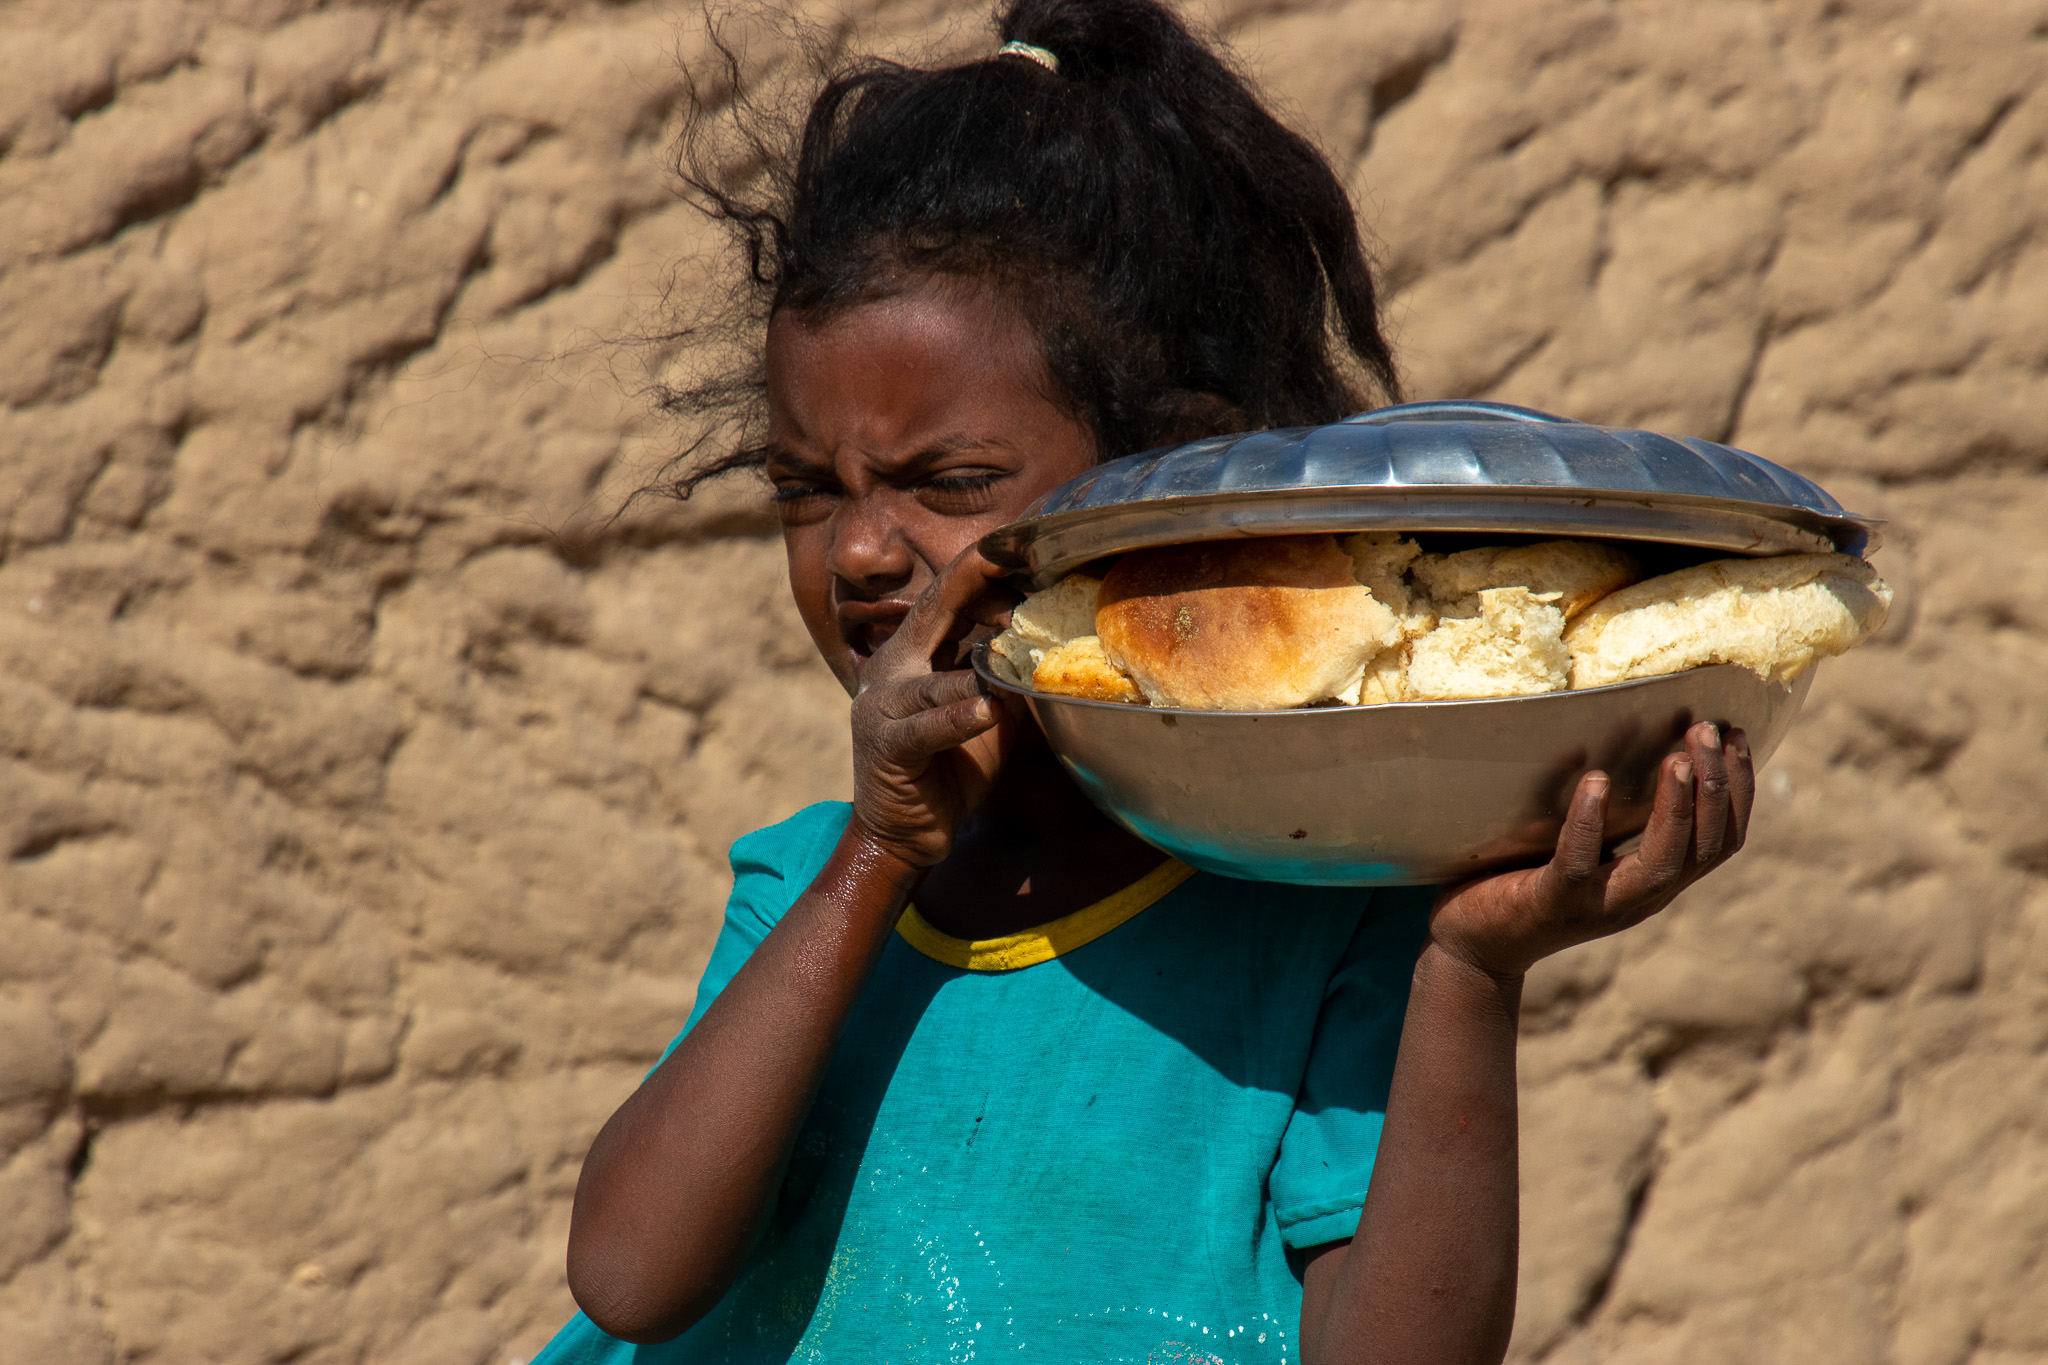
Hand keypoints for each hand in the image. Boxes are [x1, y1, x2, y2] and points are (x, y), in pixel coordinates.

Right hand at [847, 547, 1016, 867]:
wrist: (905, 834)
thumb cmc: (950, 768)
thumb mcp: (987, 713)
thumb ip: (1007, 677)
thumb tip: (1055, 645)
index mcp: (914, 655)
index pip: (946, 600)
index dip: (978, 570)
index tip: (1017, 544)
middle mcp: (894, 670)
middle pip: (934, 615)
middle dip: (974, 587)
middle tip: (1020, 566)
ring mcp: (884, 707)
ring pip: (933, 676)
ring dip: (976, 664)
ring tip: (1016, 641)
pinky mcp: (887, 747)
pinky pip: (925, 728)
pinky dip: (957, 717)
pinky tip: (985, 710)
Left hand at [1428, 722, 1754, 978]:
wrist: (1473, 944)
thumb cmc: (1526, 877)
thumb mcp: (1586, 842)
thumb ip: (1616, 811)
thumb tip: (1637, 733)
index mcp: (1656, 880)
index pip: (1722, 839)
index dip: (1738, 787)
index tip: (1738, 732)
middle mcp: (1641, 897)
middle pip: (1707, 847)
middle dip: (1717, 786)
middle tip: (1709, 730)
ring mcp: (1600, 905)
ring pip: (1661, 864)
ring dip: (1675, 808)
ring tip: (1676, 759)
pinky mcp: (1552, 905)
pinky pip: (1579, 866)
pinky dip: (1590, 823)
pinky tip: (1596, 781)